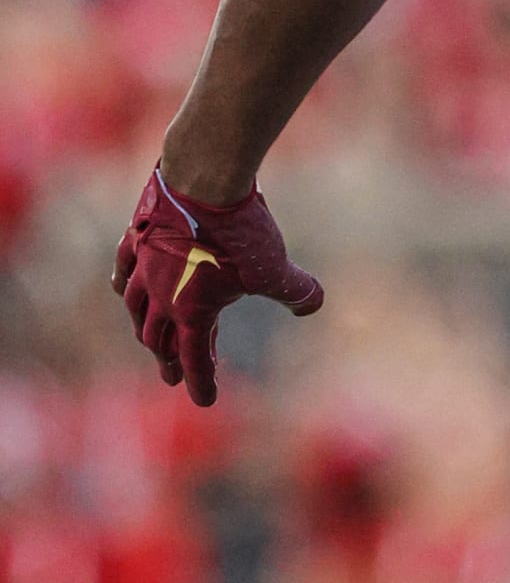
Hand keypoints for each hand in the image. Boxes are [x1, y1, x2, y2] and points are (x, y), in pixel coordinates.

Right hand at [112, 169, 322, 406]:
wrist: (205, 180)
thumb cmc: (241, 231)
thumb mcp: (275, 268)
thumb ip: (296, 292)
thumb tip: (313, 304)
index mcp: (192, 312)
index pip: (194, 358)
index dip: (201, 382)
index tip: (204, 402)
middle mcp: (161, 295)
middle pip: (159, 339)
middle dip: (167, 361)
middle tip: (171, 377)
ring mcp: (144, 265)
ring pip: (136, 308)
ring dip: (144, 328)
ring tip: (149, 340)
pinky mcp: (137, 236)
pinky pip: (124, 269)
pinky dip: (124, 285)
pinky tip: (124, 289)